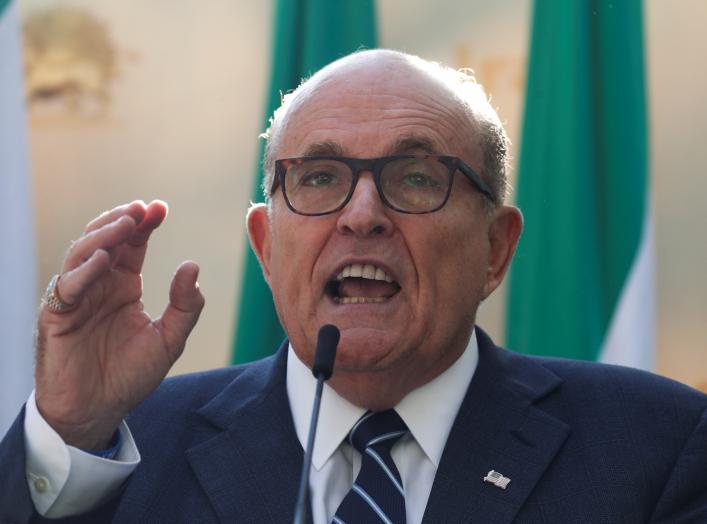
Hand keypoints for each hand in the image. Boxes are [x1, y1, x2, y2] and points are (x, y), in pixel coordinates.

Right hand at [35, 200, 204, 448]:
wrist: (97, 412)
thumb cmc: (129, 375)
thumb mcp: (169, 340)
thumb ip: (186, 306)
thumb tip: (192, 266)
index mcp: (123, 285)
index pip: (132, 244)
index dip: (144, 223)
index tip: (161, 207)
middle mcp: (99, 285)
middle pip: (105, 239)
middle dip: (122, 220)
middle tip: (142, 208)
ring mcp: (77, 297)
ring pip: (82, 253)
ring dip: (103, 235)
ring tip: (126, 223)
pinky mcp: (57, 316)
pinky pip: (67, 287)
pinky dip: (83, 271)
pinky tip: (103, 259)